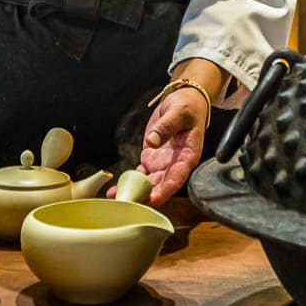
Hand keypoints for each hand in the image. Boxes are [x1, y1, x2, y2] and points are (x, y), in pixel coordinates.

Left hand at [109, 89, 207, 207]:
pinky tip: (116, 189)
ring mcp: (163, 163)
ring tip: (118, 198)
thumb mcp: (179, 112)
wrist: (185, 102)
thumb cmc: (188, 107)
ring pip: (149, 183)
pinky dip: (129, 182)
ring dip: (135, 192)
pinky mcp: (152, 159)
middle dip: (147, 196)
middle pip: (162, 185)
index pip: (177, 177)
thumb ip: (167, 126)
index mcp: (188, 155)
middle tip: (130, 203)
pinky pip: (140, 174)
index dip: (165, 190)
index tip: (153, 199)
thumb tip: (153, 140)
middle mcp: (176, 164)